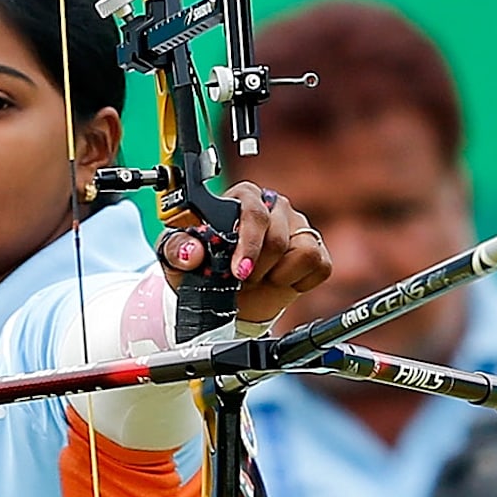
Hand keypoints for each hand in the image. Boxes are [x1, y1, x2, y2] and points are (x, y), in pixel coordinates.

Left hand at [177, 184, 331, 327]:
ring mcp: (298, 226)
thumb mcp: (178, 261)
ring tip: (260, 277)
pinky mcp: (315, 248)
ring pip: (302, 251)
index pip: (253, 211)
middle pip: (277, 237)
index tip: (238, 272)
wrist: (228, 298)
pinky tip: (279, 280)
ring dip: (277, 275)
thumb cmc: (205, 271)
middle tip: (242, 278)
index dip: (248, 245)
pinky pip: (319, 264)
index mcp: (243, 198)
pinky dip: (298, 281)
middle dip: (257, 268)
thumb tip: (192, 252)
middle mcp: (274, 206)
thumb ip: (177, 250)